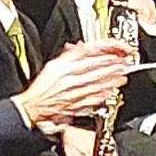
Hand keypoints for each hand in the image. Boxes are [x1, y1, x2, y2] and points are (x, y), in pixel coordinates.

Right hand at [20, 41, 134, 128]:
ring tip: (122, 77)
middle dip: (112, 67)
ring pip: (95, 85)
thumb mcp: (53, 66)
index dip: (104, 54)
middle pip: (95, 71)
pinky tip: (110, 92)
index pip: (87, 56)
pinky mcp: (74, 106)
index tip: (116, 53)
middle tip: (125, 64)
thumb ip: (70, 56)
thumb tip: (83, 47)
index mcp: (62, 67)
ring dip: (111, 81)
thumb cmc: (41, 88)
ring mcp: (72, 94)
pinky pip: (90, 100)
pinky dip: (102, 96)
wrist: (31, 108)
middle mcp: (68, 80)